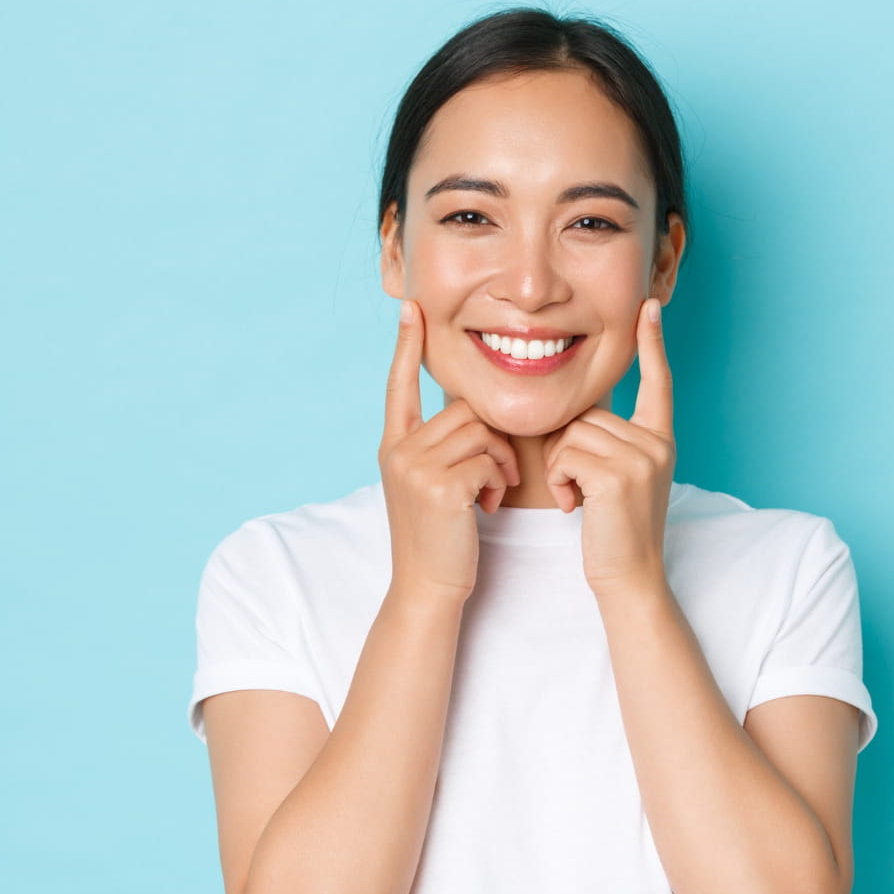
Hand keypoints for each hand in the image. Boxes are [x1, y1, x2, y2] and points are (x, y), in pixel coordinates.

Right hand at [378, 300, 520, 601]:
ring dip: (500, 460)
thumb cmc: (440, 536)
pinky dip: (498, 479)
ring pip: (480, 431)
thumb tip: (470, 415)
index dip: (406, 345)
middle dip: (491, 439)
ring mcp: (415, 466)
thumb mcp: (428, 484)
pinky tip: (487, 505)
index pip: (399, 383)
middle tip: (495, 477)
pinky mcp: (439, 486)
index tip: (411, 308)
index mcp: (394, 444)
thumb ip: (439, 447)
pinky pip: (488, 458)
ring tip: (492, 491)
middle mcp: (398, 449)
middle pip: (462, 408)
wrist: (428, 586)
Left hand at [542, 298, 674, 596]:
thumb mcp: (619, 478)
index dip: (653, 344)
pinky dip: (559, 480)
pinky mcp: (620, 476)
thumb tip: (575, 416)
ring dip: (559, 467)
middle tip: (577, 487)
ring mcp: (642, 457)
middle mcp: (657, 443)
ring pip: (572, 434)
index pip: (658, 382)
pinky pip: (566, 455)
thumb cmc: (614, 531)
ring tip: (577, 498)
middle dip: (568, 449)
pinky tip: (575, 507)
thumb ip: (608, 443)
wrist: (629, 578)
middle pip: (588, 414)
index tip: (650, 306)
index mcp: (660, 439)